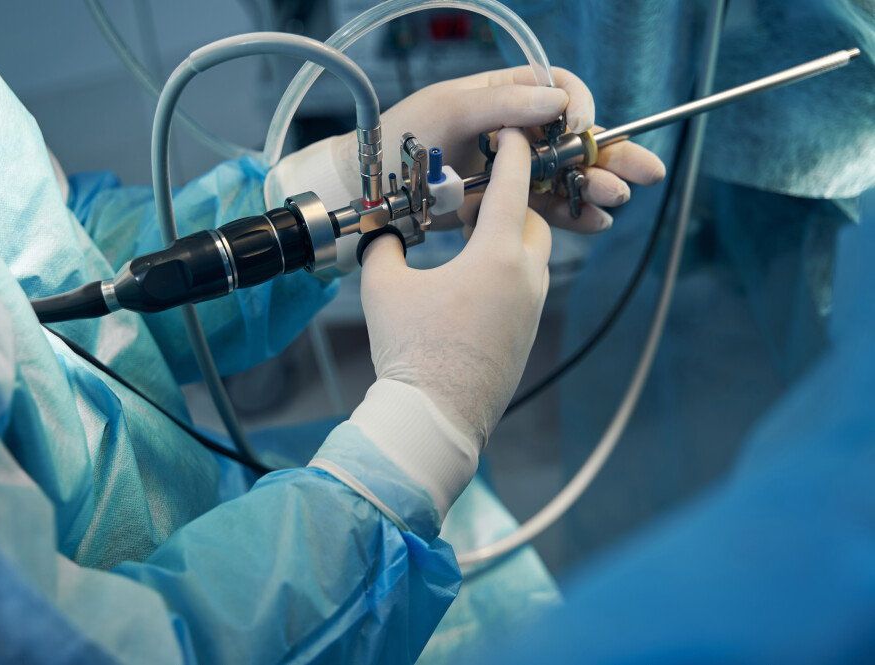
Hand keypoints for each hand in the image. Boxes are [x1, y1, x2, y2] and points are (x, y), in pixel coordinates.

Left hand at [265, 65, 664, 272]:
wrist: (368, 186)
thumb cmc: (401, 135)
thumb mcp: (449, 110)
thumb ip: (504, 105)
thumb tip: (559, 101)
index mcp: (505, 96)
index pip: (559, 91)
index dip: (578, 108)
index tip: (580, 129)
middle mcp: (515, 132)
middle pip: (575, 139)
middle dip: (611, 154)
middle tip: (646, 172)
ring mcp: (511, 170)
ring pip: (566, 178)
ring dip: (594, 188)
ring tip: (616, 200)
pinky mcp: (503, 205)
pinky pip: (545, 209)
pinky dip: (570, 216)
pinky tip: (594, 222)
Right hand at [358, 128, 546, 448]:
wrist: (435, 418)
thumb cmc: (411, 351)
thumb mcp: (383, 288)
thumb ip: (384, 249)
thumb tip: (382, 236)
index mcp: (497, 256)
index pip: (513, 187)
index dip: (514, 153)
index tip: (514, 133)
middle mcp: (526, 278)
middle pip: (531, 221)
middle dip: (510, 202)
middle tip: (476, 200)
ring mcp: (532, 310)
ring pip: (532, 256)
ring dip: (508, 240)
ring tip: (471, 241)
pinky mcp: (527, 335)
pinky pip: (526, 288)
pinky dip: (508, 272)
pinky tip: (474, 284)